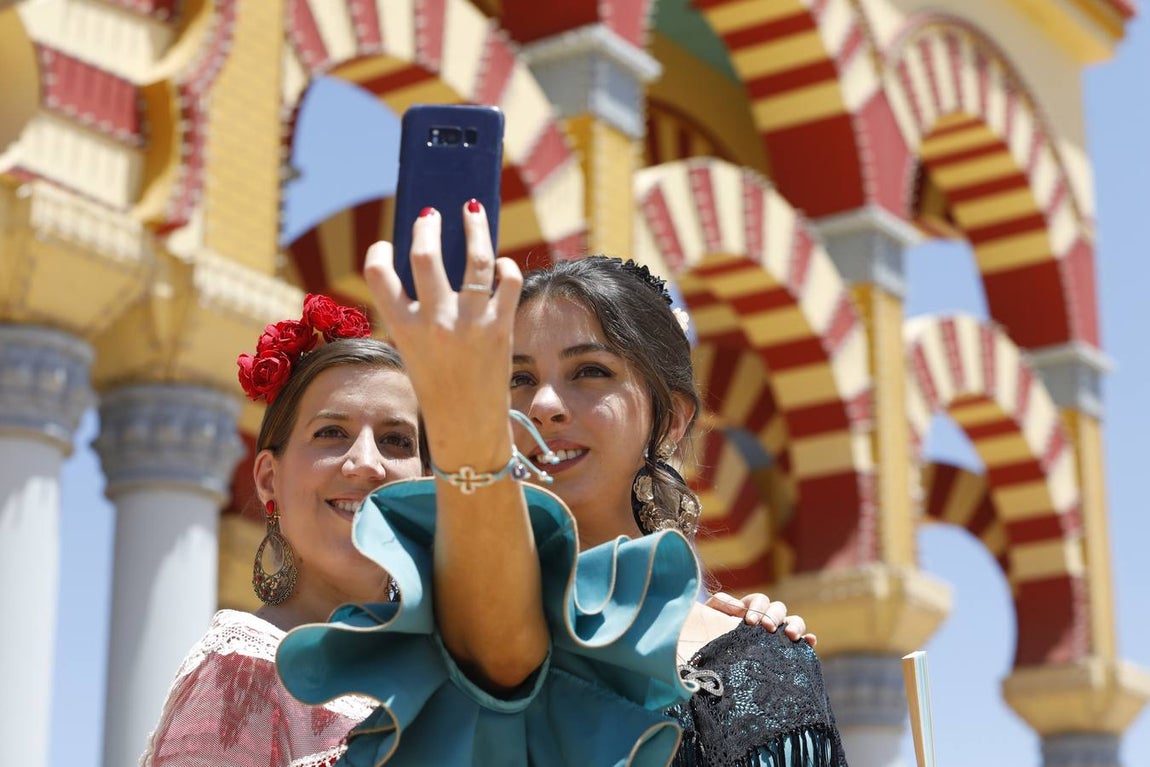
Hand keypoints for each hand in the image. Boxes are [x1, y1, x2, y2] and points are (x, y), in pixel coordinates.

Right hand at [363, 202, 520, 466]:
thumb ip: (417, 312)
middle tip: (430, 213)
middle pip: (425, 255)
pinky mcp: (501, 328)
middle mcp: (435, 323)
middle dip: (427, 226)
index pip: (380, 276)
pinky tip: (500, 263)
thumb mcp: (413, 350)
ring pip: (475, 259)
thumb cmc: (438, 387)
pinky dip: (505, 267)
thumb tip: (435, 261)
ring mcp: (470, 324)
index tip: (385, 244)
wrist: (468, 427)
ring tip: (472, 210)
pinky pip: (508, 281)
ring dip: (474, 228)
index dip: (379, 254)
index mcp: (403, 329)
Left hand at [705, 592, 816, 646]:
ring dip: (795, 625)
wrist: (712, 660)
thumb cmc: (710, 636)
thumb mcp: (709, 617)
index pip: (760, 600)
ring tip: (790, 635)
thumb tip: (739, 607)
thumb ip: (719, 604)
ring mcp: (778, 635)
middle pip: (778, 609)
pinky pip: (802, 643)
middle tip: (767, 627)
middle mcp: (767, 619)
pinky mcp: (786, 651)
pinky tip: (811, 641)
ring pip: (794, 622)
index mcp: (750, 609)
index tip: (749, 621)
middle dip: (774, 616)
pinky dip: (809, 640)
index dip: (757, 607)